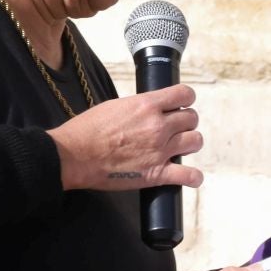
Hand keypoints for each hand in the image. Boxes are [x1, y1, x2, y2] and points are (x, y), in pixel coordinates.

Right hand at [46, 83, 202, 191]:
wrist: (74, 155)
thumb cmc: (87, 131)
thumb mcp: (114, 106)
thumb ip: (138, 107)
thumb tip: (148, 110)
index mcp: (147, 105)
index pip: (185, 94)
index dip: (185, 100)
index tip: (179, 105)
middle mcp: (158, 126)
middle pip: (192, 118)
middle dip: (185, 122)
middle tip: (174, 129)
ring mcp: (160, 150)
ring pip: (195, 141)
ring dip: (189, 144)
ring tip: (178, 148)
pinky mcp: (157, 174)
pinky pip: (190, 175)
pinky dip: (193, 177)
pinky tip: (189, 176)